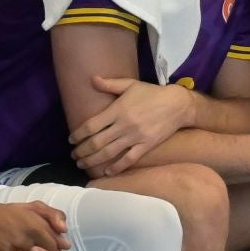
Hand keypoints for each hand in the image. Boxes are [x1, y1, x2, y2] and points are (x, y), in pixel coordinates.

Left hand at [70, 78, 193, 175]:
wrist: (178, 104)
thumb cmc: (152, 93)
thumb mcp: (131, 84)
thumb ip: (110, 84)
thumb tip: (92, 79)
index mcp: (118, 110)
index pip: (91, 126)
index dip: (78, 134)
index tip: (71, 140)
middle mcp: (124, 125)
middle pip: (97, 142)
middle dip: (82, 151)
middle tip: (74, 155)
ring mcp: (135, 136)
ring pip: (109, 153)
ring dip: (93, 160)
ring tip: (82, 164)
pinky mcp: (146, 145)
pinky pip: (129, 159)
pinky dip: (116, 167)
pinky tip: (107, 171)